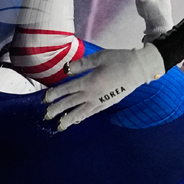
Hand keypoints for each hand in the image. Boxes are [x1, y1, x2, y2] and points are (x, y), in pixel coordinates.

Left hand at [44, 43, 164, 130]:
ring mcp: (101, 101)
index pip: (67, 90)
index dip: (54, 95)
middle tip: (46, 116)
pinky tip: (77, 120)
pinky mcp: (107, 104)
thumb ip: (81, 64)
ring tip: (59, 126)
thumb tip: (66, 70)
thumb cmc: (118, 59)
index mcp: (89, 81)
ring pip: (81, 112)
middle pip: (71, 103)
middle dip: (57, 110)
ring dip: (68, 119)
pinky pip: (92, 113)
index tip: (44, 99)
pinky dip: (82, 117)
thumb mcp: (99, 57)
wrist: (139, 69)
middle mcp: (93, 94)